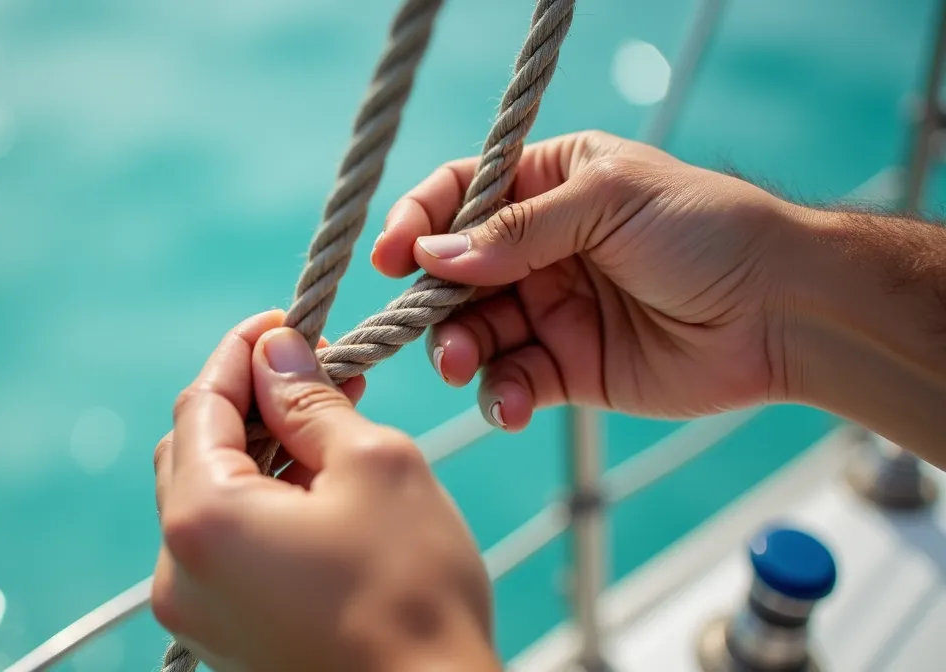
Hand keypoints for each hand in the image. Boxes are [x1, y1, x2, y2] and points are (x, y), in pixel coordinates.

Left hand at [151, 310, 497, 671]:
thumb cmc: (414, 594)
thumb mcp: (374, 466)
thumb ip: (311, 400)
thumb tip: (276, 350)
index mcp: (202, 520)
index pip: (200, 404)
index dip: (241, 353)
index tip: (283, 322)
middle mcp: (177, 570)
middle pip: (192, 449)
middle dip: (249, 401)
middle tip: (315, 372)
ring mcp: (196, 612)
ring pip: (207, 498)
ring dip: (259, 453)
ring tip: (327, 427)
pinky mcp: (224, 636)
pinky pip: (224, 546)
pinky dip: (260, 505)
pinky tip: (316, 488)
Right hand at [371, 130, 796, 427]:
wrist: (783, 311)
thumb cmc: (706, 229)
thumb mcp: (608, 203)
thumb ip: (517, 232)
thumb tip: (432, 256)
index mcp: (550, 184)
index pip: (461, 194)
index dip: (419, 221)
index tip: (392, 257)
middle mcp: (540, 247)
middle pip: (454, 274)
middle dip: (432, 302)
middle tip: (430, 325)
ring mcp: (552, 310)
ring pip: (474, 333)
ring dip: (459, 351)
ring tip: (464, 366)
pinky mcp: (569, 370)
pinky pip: (513, 383)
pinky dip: (502, 396)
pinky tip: (514, 405)